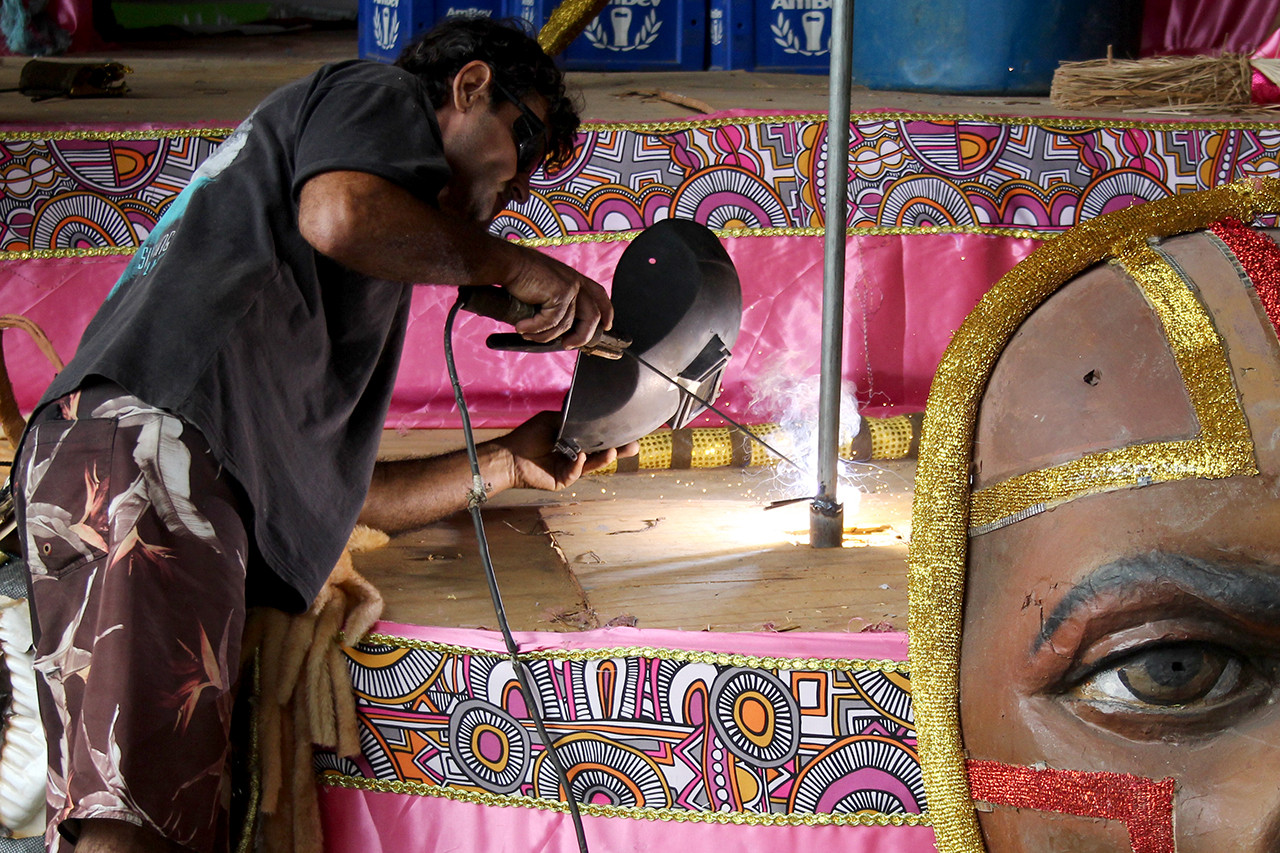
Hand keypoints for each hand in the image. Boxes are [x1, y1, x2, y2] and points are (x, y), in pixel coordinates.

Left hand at [492, 411, 638, 491]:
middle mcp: (576, 455)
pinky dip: (579, 464)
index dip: (612, 436)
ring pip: (592, 464)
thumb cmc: (529, 436)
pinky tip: (582, 456)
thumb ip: (570, 417)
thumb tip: (587, 407)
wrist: (510, 454)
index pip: (598, 438)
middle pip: (601, 453)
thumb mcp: (553, 420)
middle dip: (618, 450)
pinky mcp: (564, 480)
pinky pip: (575, 472)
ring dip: (603, 458)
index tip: (628, 431)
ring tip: (613, 451)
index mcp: (575, 440)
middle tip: (633, 446)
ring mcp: (571, 469)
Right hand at [500, 248, 612, 347]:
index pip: (599, 295)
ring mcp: (570, 287)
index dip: (606, 312)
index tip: (606, 326)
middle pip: (592, 316)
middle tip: (567, 345)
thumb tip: (559, 330)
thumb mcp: (544, 289)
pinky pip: (551, 322)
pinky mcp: (560, 294)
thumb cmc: (519, 276)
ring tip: (527, 333)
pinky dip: (535, 329)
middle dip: (582, 336)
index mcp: (574, 278)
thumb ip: (556, 304)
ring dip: (544, 335)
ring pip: (566, 325)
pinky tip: (522, 327)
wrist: (507, 264)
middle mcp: (575, 282)